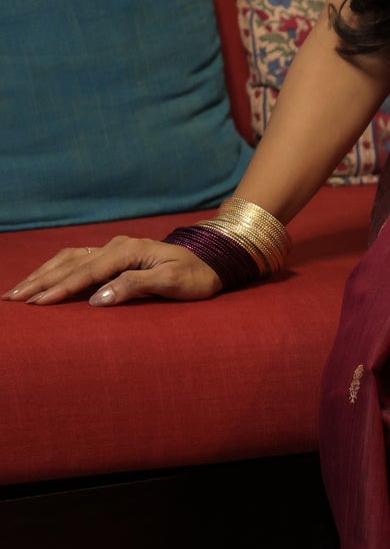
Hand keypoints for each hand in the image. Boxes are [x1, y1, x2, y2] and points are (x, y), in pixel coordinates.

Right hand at [5, 236, 222, 306]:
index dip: (61, 288)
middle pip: (71, 264)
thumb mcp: (172, 284)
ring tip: (18, 291)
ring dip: (42, 274)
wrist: (211, 262)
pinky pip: (77, 260)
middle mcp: (116, 246)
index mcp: (129, 251)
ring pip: (69, 259)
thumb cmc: (195, 276)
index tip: (37, 303)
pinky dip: (56, 269)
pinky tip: (42, 278)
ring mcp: (113, 249)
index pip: (88, 272)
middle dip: (40, 282)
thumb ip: (135, 288)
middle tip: (13, 299)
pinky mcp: (113, 256)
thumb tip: (97, 300)